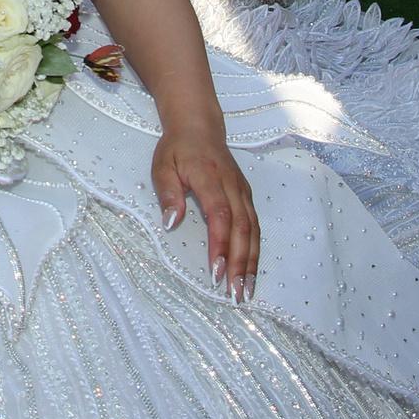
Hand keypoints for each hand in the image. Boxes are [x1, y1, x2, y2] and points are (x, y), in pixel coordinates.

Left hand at [151, 122, 258, 301]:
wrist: (199, 125)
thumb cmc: (177, 148)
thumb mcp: (162, 166)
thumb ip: (168, 194)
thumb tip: (171, 223)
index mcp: (210, 177)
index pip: (220, 214)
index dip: (220, 244)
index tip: (216, 271)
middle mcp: (232, 186)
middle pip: (242, 228)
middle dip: (240, 263)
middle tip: (235, 293)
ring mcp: (243, 191)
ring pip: (253, 230)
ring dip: (251, 261)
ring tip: (246, 290)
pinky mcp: (247, 196)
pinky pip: (255, 226)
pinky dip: (255, 250)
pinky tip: (251, 271)